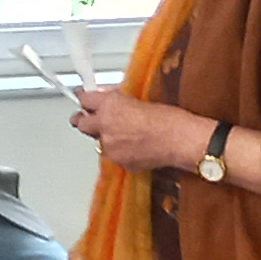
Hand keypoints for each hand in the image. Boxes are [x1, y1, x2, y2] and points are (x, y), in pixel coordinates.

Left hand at [71, 88, 208, 175]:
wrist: (179, 140)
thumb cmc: (167, 118)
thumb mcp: (138, 100)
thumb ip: (117, 101)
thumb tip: (109, 99)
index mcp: (108, 105)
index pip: (85, 99)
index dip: (84, 98)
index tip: (83, 98)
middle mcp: (104, 126)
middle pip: (81, 123)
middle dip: (84, 120)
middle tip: (88, 118)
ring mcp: (109, 147)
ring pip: (97, 141)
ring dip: (104, 136)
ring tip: (123, 134)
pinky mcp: (118, 161)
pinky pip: (113, 154)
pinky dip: (119, 150)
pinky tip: (134, 146)